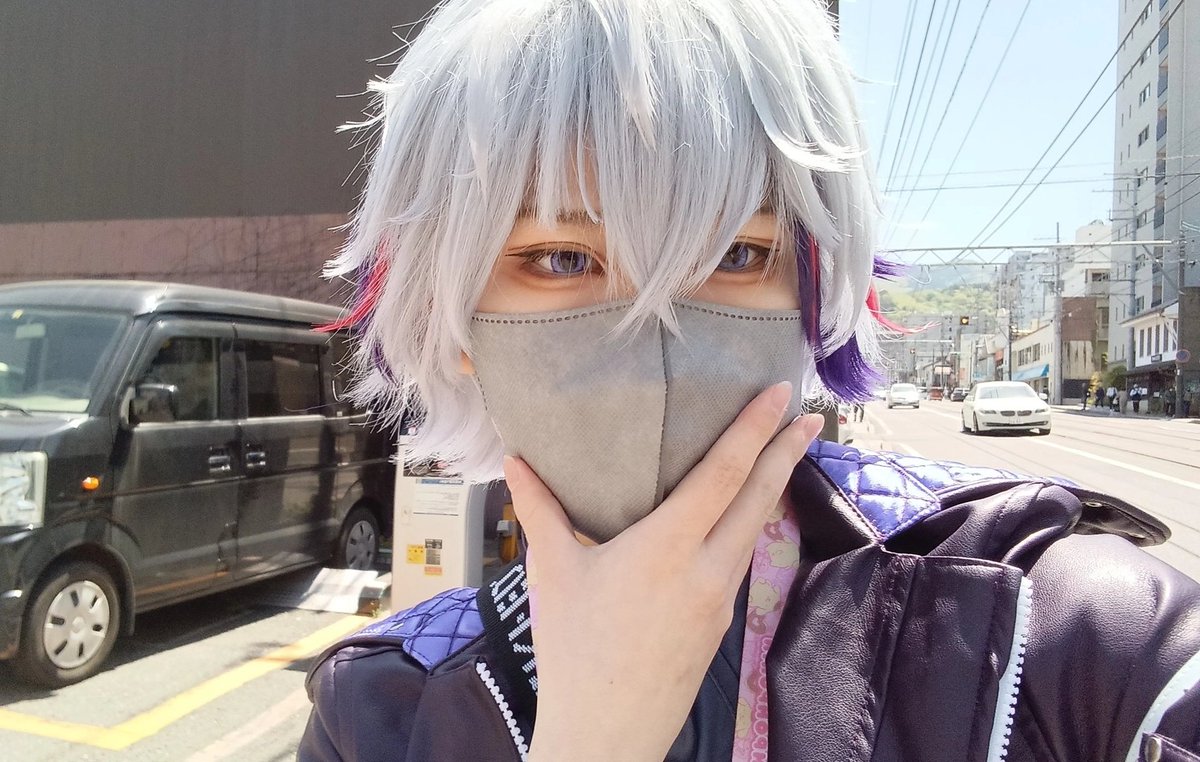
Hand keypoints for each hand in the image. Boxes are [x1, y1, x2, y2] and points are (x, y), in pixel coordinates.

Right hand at [504, 382, 824, 761]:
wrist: (607, 734)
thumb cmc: (574, 651)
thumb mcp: (553, 572)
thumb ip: (539, 510)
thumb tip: (514, 460)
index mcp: (667, 548)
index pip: (724, 474)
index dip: (754, 430)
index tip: (780, 396)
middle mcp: (706, 569)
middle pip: (758, 498)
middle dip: (786, 452)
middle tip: (808, 415)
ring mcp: (720, 600)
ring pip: (754, 531)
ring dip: (771, 489)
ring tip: (779, 457)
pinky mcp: (720, 624)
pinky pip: (739, 561)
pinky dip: (748, 527)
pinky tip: (737, 520)